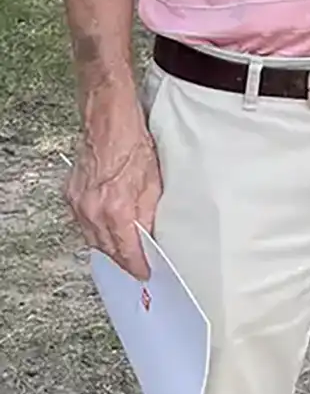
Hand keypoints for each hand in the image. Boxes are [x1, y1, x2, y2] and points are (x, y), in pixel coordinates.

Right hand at [66, 96, 161, 279]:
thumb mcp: (154, 182)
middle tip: (137, 265)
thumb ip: (150, 214)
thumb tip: (150, 236)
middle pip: (107, 249)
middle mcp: (93, 210)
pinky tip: (108, 227)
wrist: (109, 120)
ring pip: (93, 238)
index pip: (126, 252)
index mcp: (116, 209)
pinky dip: (96, 229)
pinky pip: (83, 222)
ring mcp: (79, 203)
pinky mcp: (71, 194)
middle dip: (122, 260)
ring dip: (109, 246)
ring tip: (124, 249)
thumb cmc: (133, 143)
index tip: (145, 273)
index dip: (137, 266)